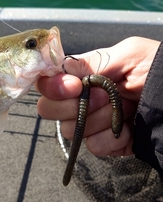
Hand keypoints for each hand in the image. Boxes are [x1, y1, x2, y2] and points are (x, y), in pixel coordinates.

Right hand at [36, 36, 159, 156]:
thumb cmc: (159, 72)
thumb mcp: (130, 55)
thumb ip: (93, 62)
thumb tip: (63, 69)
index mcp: (85, 76)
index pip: (48, 83)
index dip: (53, 87)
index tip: (74, 87)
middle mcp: (83, 100)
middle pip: (49, 110)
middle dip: (73, 106)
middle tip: (104, 99)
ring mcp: (93, 124)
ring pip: (70, 130)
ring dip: (99, 120)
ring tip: (125, 110)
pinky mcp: (107, 144)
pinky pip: (94, 146)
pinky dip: (113, 138)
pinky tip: (129, 129)